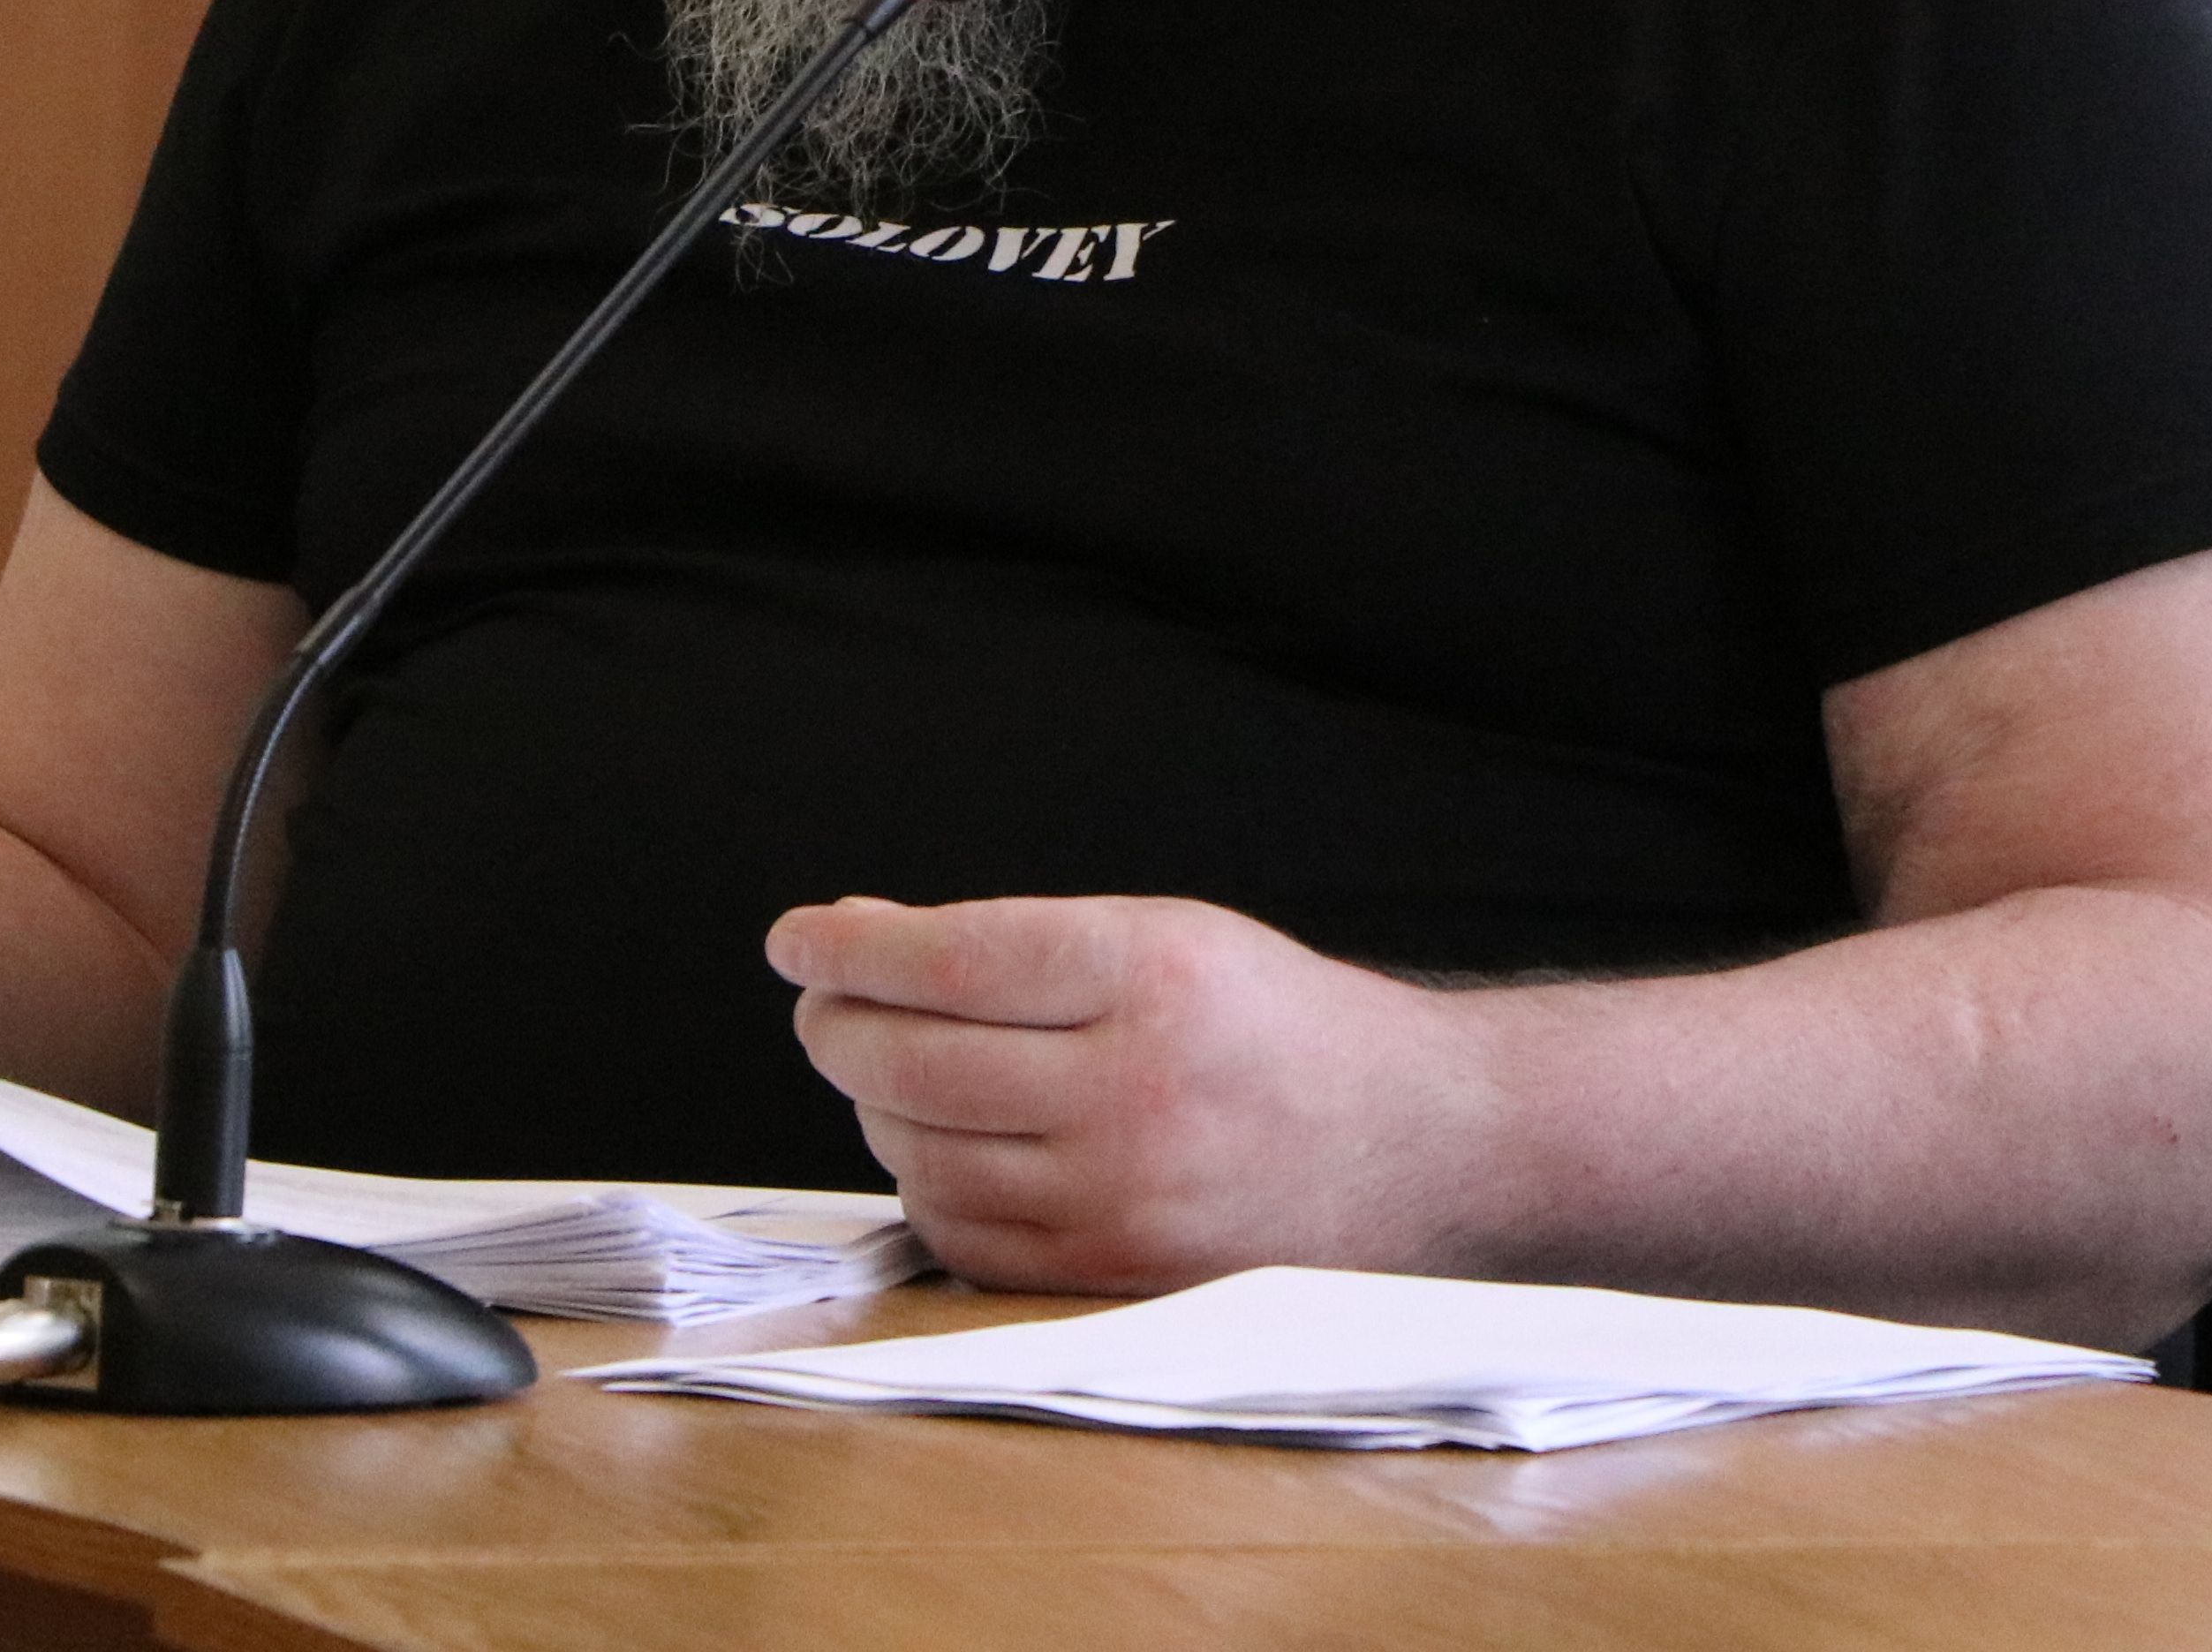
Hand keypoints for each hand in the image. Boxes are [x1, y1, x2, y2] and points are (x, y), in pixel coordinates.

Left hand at [768, 893, 1473, 1291]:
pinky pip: (964, 1238)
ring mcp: (1126, 1197)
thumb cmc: (1271, 1025)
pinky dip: (927, 1186)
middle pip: (914, 1061)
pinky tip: (942, 1147)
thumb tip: (854, 944)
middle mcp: (1136, 1090)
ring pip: (923, 1155)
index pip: (950, 957)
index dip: (850, 948)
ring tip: (891, 1072)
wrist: (1414, 1141)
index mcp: (1152, 974)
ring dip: (876, 1108)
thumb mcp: (1165, 936)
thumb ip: (1017, 944)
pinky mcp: (1118, 1275)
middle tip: (825, 1007)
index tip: (797, 939)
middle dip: (838, 1026)